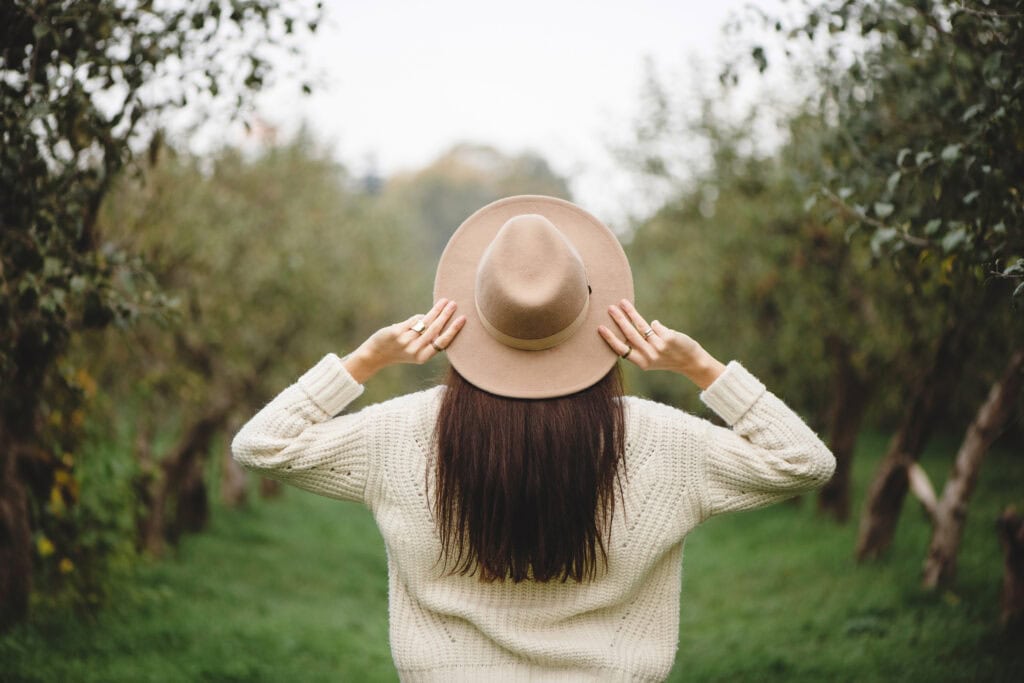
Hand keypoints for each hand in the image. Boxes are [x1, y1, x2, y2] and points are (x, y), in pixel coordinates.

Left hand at [342, 298, 466, 382]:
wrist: (376, 354)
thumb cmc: (400, 351)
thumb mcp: (416, 352)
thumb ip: (428, 340)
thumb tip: (442, 321)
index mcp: (423, 357)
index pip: (443, 342)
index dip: (453, 330)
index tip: (462, 319)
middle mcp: (415, 350)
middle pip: (435, 329)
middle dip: (446, 315)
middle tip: (454, 304)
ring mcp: (406, 341)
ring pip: (426, 322)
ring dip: (437, 310)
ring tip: (445, 301)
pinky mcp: (397, 332)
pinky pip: (414, 320)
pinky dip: (419, 317)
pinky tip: (426, 313)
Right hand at [597, 300, 725, 388]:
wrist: (691, 362)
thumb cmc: (668, 358)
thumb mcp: (651, 359)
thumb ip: (639, 348)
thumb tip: (625, 327)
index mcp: (642, 363)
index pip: (621, 349)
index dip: (610, 338)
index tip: (600, 327)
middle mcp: (649, 356)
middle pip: (629, 334)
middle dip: (618, 319)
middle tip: (609, 308)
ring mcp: (659, 347)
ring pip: (641, 326)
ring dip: (630, 312)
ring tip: (623, 302)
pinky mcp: (668, 338)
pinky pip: (656, 325)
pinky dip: (656, 325)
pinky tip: (657, 327)